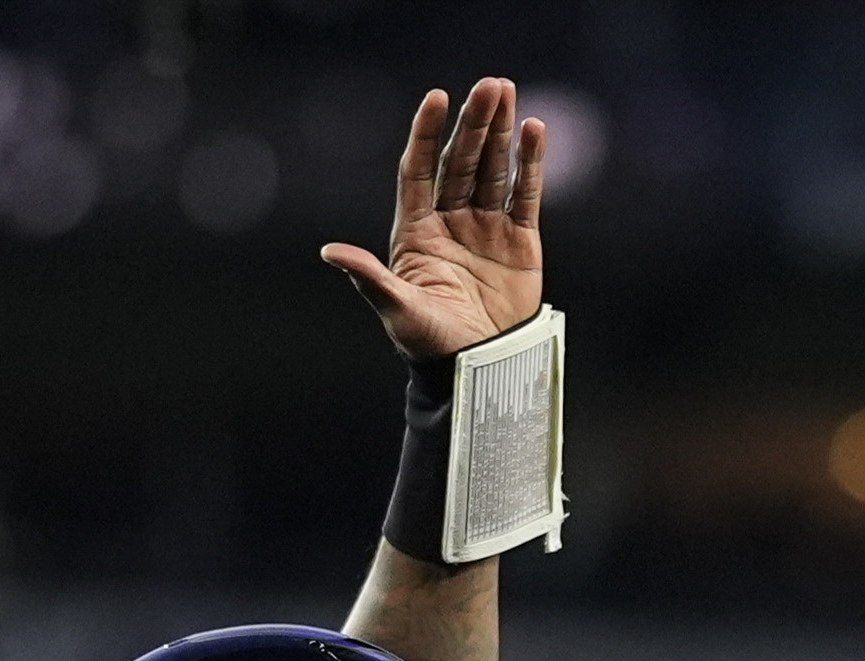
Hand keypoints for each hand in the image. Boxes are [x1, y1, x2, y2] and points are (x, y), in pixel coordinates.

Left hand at [321, 79, 544, 365]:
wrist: (480, 371)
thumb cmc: (431, 344)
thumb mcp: (398, 309)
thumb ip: (369, 278)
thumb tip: (330, 252)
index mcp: (417, 231)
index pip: (419, 170)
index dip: (426, 134)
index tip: (437, 98)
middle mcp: (450, 222)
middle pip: (460, 161)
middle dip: (473, 123)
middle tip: (488, 86)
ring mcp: (486, 229)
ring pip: (492, 169)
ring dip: (500, 131)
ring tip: (507, 92)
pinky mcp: (520, 243)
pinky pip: (526, 195)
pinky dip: (530, 164)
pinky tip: (534, 130)